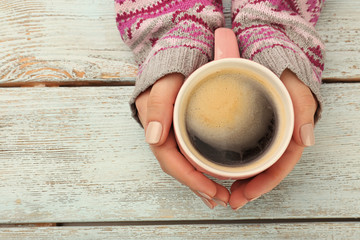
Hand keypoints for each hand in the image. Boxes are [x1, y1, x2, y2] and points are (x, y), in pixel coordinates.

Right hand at [135, 73, 229, 208]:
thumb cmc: (172, 65)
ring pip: (183, 163)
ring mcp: (171, 130)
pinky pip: (188, 153)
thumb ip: (158, 104)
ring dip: (199, 182)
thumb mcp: (165, 80)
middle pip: (177, 166)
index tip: (212, 191)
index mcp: (156, 124)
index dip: (190, 179)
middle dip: (198, 186)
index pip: (170, 160)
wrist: (178, 52)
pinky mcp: (181, 127)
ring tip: (219, 196)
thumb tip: (154, 138)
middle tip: (222, 199)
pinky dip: (199, 168)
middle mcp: (162, 131)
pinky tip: (211, 176)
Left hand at [228, 69, 317, 209]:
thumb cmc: (281, 69)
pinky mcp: (249, 126)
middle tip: (230, 200)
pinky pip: (244, 150)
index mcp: (288, 131)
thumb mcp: (294, 84)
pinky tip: (223, 169)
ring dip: (242, 180)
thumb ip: (303, 107)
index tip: (244, 196)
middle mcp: (275, 135)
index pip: (279, 165)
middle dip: (249, 188)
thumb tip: (306, 140)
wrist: (264, 54)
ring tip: (224, 192)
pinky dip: (235, 163)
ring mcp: (262, 132)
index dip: (264, 184)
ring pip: (254, 163)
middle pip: (265, 169)